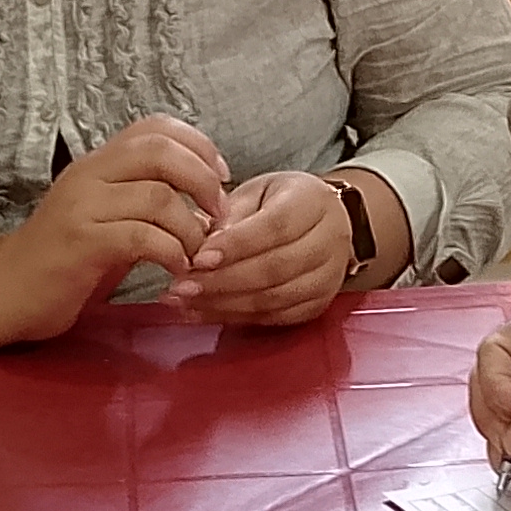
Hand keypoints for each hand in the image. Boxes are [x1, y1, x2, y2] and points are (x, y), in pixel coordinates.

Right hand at [0, 114, 229, 340]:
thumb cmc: (65, 260)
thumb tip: (207, 202)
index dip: (198, 145)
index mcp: (98, 163)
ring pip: (158, 197)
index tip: (222, 176)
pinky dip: (171, 252)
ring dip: (191, 228)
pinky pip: (142, 236)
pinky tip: (175, 269)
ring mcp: (82, 205)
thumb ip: (149, 204)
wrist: (6, 290)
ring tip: (196, 253)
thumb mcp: (110, 219)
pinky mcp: (81, 241)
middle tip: (219, 216)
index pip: (155, 127)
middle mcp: (89, 174)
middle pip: (161, 151)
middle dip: (204, 180)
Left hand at [174, 170, 355, 324]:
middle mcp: (329, 241)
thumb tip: (200, 246)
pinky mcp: (317, 305)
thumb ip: (229, 215)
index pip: (275, 227)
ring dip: (223, 304)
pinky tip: (202, 313)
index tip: (198, 258)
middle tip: (181, 286)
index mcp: (313, 201)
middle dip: (222, 281)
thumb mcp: (256, 192)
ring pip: (273, 298)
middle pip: (274, 268)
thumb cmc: (282, 201)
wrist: (324, 220)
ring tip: (184, 302)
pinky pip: (273, 317)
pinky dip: (234, 318)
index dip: (235, 246)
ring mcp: (327, 278)